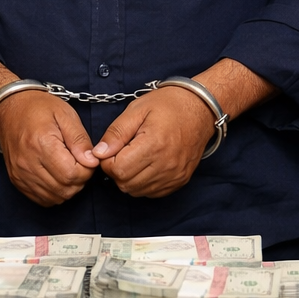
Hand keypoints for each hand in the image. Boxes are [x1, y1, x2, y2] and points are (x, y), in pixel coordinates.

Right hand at [0, 91, 98, 206]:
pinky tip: (56, 176)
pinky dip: (54, 192)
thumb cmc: (38, 108)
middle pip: (64, 189)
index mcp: (42, 143)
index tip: (87, 158)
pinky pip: (42, 199)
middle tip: (79, 163)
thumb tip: (91, 161)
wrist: (10, 109)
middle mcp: (28, 162)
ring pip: (55, 197)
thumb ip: (79, 139)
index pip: (72, 174)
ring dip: (68, 187)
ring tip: (68, 167)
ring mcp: (20, 174)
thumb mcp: (65, 114)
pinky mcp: (17, 180)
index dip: (86, 170)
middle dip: (79, 180)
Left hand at [92, 87, 214, 198]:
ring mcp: (174, 175)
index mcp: (154, 144)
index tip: (112, 148)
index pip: (118, 170)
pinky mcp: (180, 180)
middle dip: (116, 170)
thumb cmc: (168, 105)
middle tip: (122, 151)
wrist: (200, 109)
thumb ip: (116, 133)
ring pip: (137, 191)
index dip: (108, 160)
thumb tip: (98, 154)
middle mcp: (166, 164)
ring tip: (135, 156)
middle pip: (126, 183)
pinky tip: (146, 165)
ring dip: (129, 178)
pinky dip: (143, 183)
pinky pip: (152, 192)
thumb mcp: (137, 110)